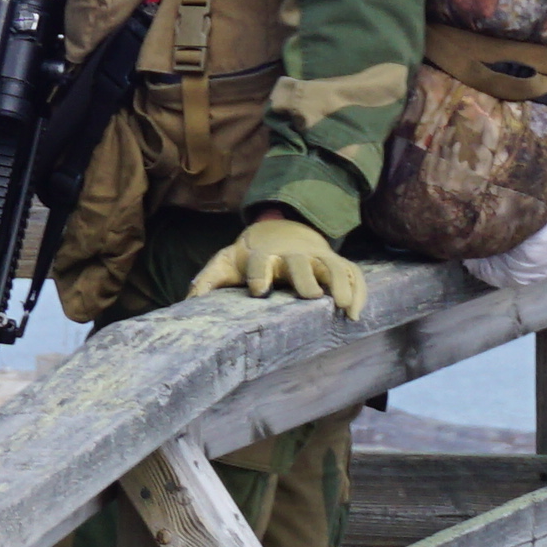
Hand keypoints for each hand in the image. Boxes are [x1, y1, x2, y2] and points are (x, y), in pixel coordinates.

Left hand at [187, 213, 368, 316]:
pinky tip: (356, 314)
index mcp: (264, 256)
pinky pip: (353, 273)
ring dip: (340, 284)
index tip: (258, 290)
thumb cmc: (250, 258)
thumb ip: (207, 281)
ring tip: (344, 307)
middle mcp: (293, 255)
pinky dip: (358, 290)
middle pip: (301, 262)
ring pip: (333, 266)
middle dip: (306, 278)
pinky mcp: (335, 263)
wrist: (280, 232)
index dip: (259, 274)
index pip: (261, 262)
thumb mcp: (225, 264)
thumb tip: (188, 303)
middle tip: (311, 297)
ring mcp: (317, 258)